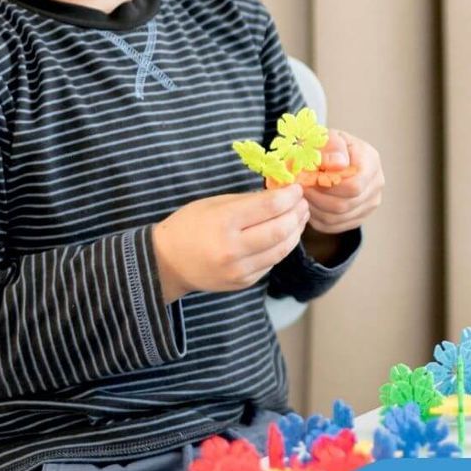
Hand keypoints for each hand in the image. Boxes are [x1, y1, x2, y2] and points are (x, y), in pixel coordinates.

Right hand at [151, 185, 308, 303]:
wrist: (167, 263)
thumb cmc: (189, 225)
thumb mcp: (214, 204)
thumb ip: (248, 200)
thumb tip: (281, 194)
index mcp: (223, 222)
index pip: (269, 207)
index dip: (289, 196)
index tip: (296, 189)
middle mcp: (233, 248)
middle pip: (281, 230)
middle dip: (297, 214)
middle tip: (303, 203)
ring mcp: (239, 269)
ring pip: (282, 249)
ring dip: (296, 231)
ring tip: (299, 218)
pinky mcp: (244, 282)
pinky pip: (271, 262)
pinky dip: (282, 246)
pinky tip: (285, 235)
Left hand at [305, 129, 383, 235]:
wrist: (334, 155)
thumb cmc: (329, 146)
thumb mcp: (327, 137)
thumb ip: (331, 148)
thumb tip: (338, 164)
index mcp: (371, 161)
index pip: (354, 186)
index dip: (327, 187)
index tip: (307, 179)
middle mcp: (376, 184)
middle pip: (345, 205)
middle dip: (317, 198)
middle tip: (299, 189)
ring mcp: (369, 203)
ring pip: (338, 218)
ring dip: (315, 209)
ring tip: (303, 195)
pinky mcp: (358, 216)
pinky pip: (335, 226)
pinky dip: (317, 219)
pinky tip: (310, 204)